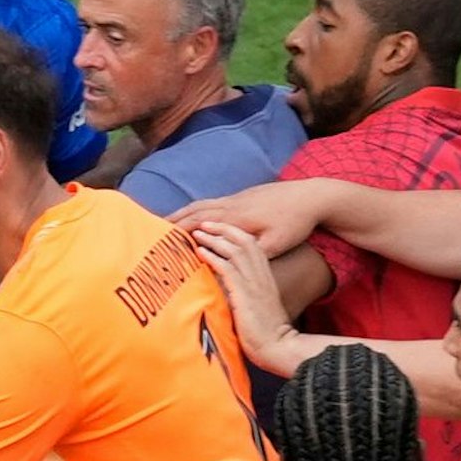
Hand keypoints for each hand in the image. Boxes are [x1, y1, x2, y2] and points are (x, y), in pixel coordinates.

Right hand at [170, 180, 324, 256]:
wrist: (311, 196)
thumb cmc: (294, 223)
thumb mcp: (274, 245)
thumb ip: (248, 254)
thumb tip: (227, 264)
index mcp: (234, 219)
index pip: (197, 226)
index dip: (177, 235)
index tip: (158, 245)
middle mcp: (230, 206)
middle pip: (193, 213)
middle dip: (171, 223)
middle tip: (149, 233)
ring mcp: (235, 198)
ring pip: (200, 205)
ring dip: (181, 213)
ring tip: (164, 223)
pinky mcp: (242, 196)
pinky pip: (211, 202)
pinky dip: (195, 209)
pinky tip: (193, 215)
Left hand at [188, 221, 305, 374]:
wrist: (278, 346)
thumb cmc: (265, 333)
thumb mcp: (255, 306)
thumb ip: (244, 293)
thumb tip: (224, 289)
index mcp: (265, 276)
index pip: (251, 244)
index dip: (234, 233)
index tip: (217, 228)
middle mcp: (261, 275)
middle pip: (243, 240)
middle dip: (222, 229)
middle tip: (204, 224)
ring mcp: (254, 283)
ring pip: (233, 250)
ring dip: (213, 240)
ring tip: (197, 233)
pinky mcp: (244, 294)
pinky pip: (227, 268)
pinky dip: (212, 257)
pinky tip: (200, 252)